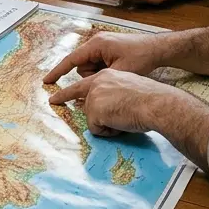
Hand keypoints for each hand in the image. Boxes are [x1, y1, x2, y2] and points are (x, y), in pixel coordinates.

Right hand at [43, 30, 167, 84]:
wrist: (158, 49)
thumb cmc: (141, 57)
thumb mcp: (119, 72)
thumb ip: (100, 79)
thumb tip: (88, 88)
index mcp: (96, 44)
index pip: (71, 60)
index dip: (58, 72)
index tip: (47, 81)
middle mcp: (96, 42)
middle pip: (82, 65)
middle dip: (92, 75)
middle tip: (110, 77)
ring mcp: (102, 44)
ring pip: (90, 66)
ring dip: (99, 73)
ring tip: (117, 72)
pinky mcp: (108, 48)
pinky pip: (98, 63)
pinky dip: (104, 70)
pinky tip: (118, 70)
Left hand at [48, 69, 188, 136]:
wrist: (156, 103)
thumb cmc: (150, 99)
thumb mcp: (128, 90)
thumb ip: (112, 95)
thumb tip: (103, 109)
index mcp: (107, 76)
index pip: (82, 85)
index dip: (66, 93)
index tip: (53, 98)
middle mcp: (97, 83)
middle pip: (83, 103)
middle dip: (71, 104)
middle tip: (51, 102)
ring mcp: (94, 96)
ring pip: (93, 119)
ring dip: (107, 124)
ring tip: (124, 118)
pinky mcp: (94, 110)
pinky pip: (96, 130)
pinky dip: (108, 132)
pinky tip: (121, 124)